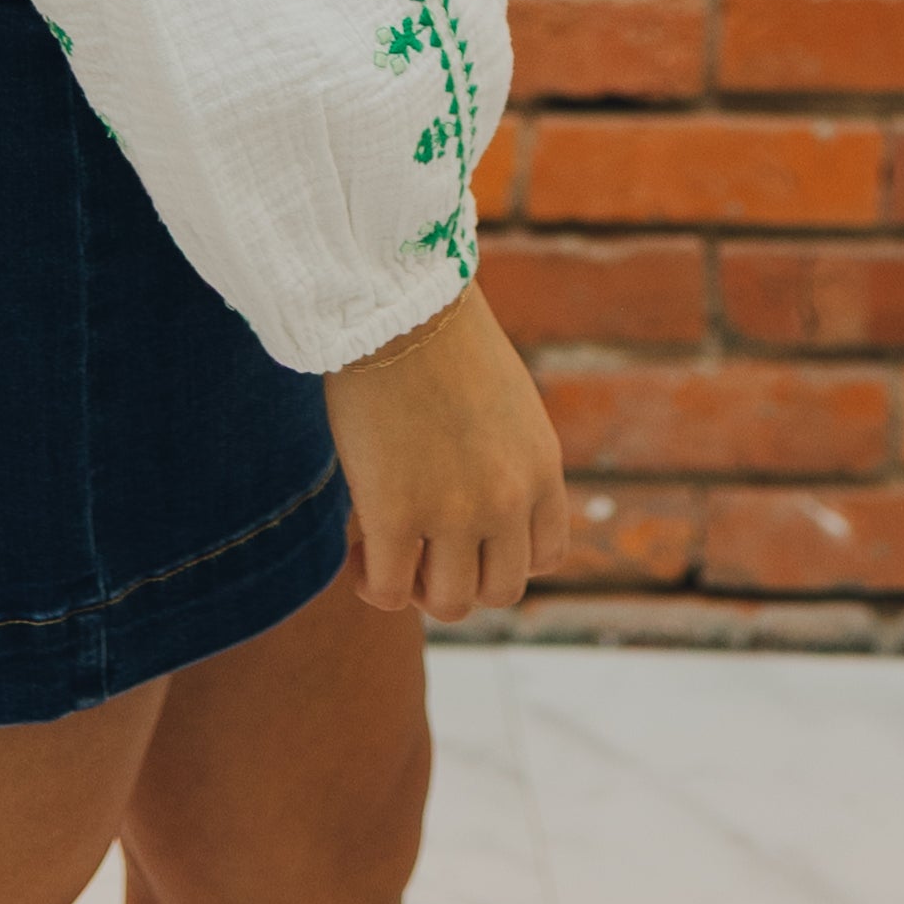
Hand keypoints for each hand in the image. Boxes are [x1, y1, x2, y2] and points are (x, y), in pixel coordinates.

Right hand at [322, 279, 568, 620]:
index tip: (465, 537)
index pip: (545, 557)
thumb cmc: (439, 335)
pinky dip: (373, 584)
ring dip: (416, 588)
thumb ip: (504, 455)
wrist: (396, 301)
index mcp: (541, 470)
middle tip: (419, 550)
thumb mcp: (504, 401)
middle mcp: (509, 500)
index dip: (501, 558)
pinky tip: (358, 553)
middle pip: (499, 591)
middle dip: (459, 579)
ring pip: (449, 602)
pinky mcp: (395, 513)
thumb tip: (471, 491)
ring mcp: (455, 513)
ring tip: (385, 554)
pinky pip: (389, 590)